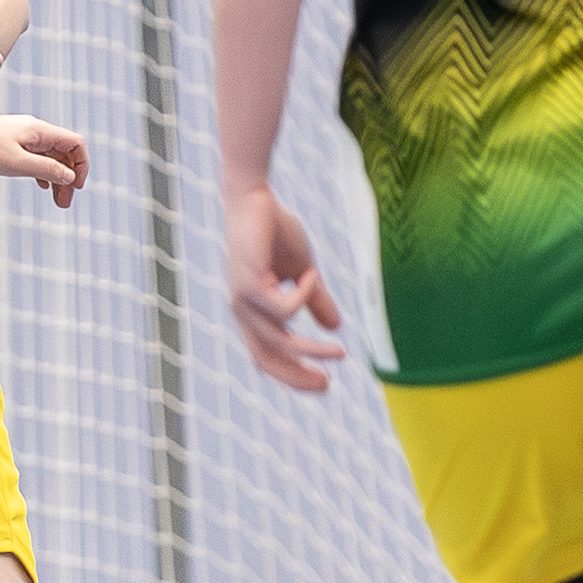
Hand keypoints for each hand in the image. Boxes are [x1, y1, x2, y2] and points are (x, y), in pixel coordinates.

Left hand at [0, 112, 85, 208]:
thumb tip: (70, 177)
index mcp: (40, 131)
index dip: (82, 165)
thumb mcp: (17, 164)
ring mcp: (23, 138)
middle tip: (64, 203)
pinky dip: (42, 172)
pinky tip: (40, 185)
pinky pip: (36, 158)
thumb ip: (46, 169)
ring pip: (50, 157)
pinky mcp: (12, 144)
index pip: (76, 144)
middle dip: (69, 177)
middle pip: (65, 153)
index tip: (76, 187)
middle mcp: (35, 132)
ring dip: (56, 178)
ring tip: (57, 200)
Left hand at [225, 183, 343, 392]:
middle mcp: (242, 311)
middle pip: (266, 359)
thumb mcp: (302, 271)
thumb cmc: (273, 230)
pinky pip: (284, 308)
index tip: (324, 383)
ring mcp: (242, 300)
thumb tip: (335, 327)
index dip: (293, 374)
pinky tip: (312, 276)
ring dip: (312, 349)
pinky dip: (305, 297)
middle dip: (296, 376)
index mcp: (252, 313)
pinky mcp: (249, 283)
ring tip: (340, 351)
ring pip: (279, 340)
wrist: (254, 197)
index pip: (268, 356)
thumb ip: (316, 300)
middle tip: (327, 385)